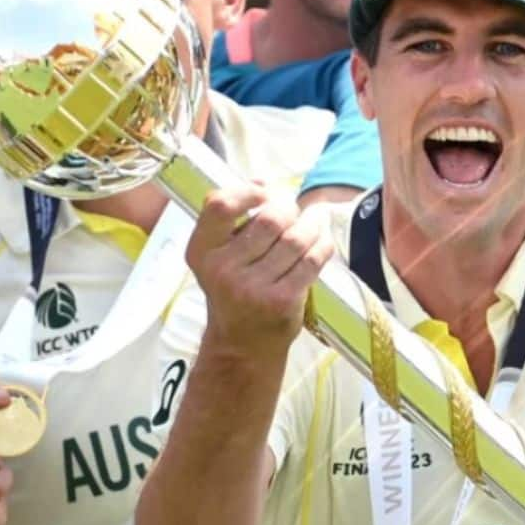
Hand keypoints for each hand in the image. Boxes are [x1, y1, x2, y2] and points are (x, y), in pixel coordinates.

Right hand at [188, 185, 333, 354]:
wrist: (241, 344)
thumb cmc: (233, 290)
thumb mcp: (218, 256)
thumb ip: (234, 219)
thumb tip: (263, 180)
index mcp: (201, 251)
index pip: (220, 205)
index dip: (248, 191)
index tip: (265, 192)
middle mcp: (222, 270)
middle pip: (270, 219)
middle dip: (289, 208)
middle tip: (294, 212)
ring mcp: (252, 288)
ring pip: (296, 238)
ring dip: (312, 223)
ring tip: (316, 220)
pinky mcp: (282, 301)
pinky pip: (312, 260)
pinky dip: (323, 243)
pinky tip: (322, 239)